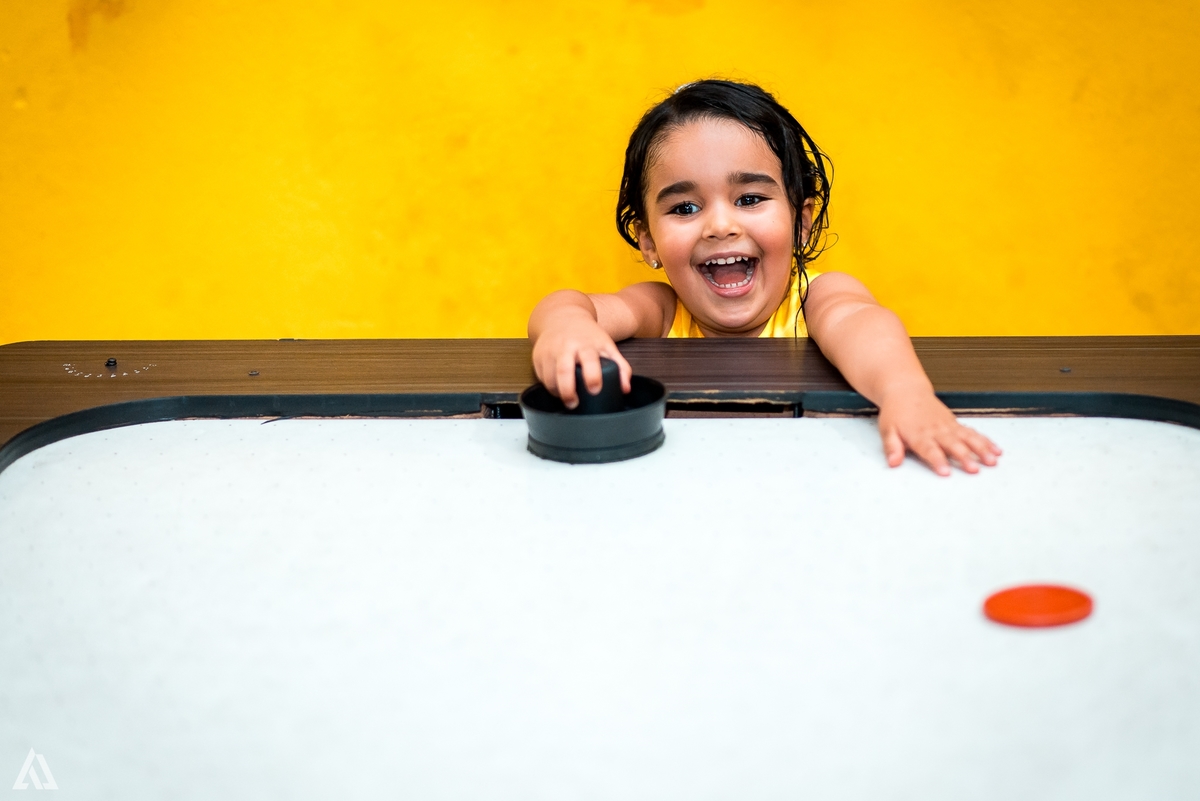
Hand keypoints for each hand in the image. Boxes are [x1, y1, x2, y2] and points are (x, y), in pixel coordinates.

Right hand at [531, 311, 631, 408]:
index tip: (595, 390)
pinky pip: (541, 377)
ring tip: (567, 399)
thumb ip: (620, 367)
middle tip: (574, 404)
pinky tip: (557, 389)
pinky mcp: (537, 356)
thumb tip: (625, 389)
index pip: (589, 360)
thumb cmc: (588, 335)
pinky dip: (549, 387)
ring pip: (550, 378)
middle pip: (564, 370)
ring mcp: (550, 351)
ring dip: (557, 392)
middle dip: (568, 391)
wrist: (563, 317)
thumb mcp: (606, 346)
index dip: (592, 377)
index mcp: (586, 344)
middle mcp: (566, 346)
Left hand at [877, 388, 1000, 475]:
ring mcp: (948, 426)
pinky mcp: (956, 424)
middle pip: (953, 445)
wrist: (906, 391)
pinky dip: (985, 441)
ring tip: (992, 461)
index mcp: (919, 434)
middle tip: (974, 469)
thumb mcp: (888, 430)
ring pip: (968, 438)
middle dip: (964, 457)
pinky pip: (973, 433)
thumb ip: (892, 447)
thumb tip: (892, 462)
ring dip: (981, 449)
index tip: (946, 472)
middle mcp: (936, 431)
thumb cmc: (896, 413)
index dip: (938, 460)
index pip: (929, 450)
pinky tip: (997, 451)